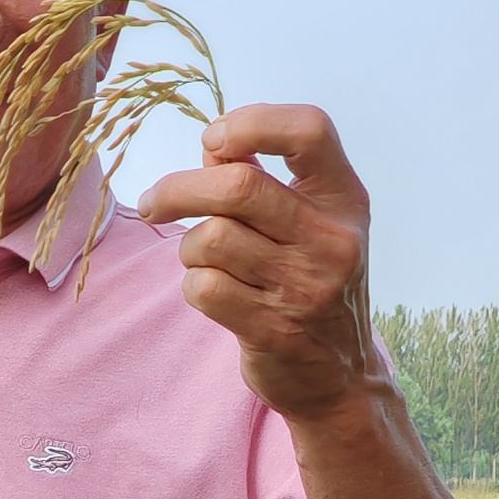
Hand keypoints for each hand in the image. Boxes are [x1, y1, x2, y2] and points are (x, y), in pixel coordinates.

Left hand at [137, 104, 382, 422]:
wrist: (339, 377)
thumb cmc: (309, 282)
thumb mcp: (310, 223)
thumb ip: (265, 179)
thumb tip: (213, 147)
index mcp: (345, 199)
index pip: (310, 129)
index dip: (251, 122)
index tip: (214, 141)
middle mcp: (334, 240)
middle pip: (238, 186)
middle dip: (179, 189)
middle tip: (153, 202)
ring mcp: (307, 287)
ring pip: (211, 238)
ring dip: (190, 248)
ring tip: (207, 262)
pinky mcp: (275, 329)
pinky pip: (203, 287)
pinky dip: (194, 285)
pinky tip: (215, 293)